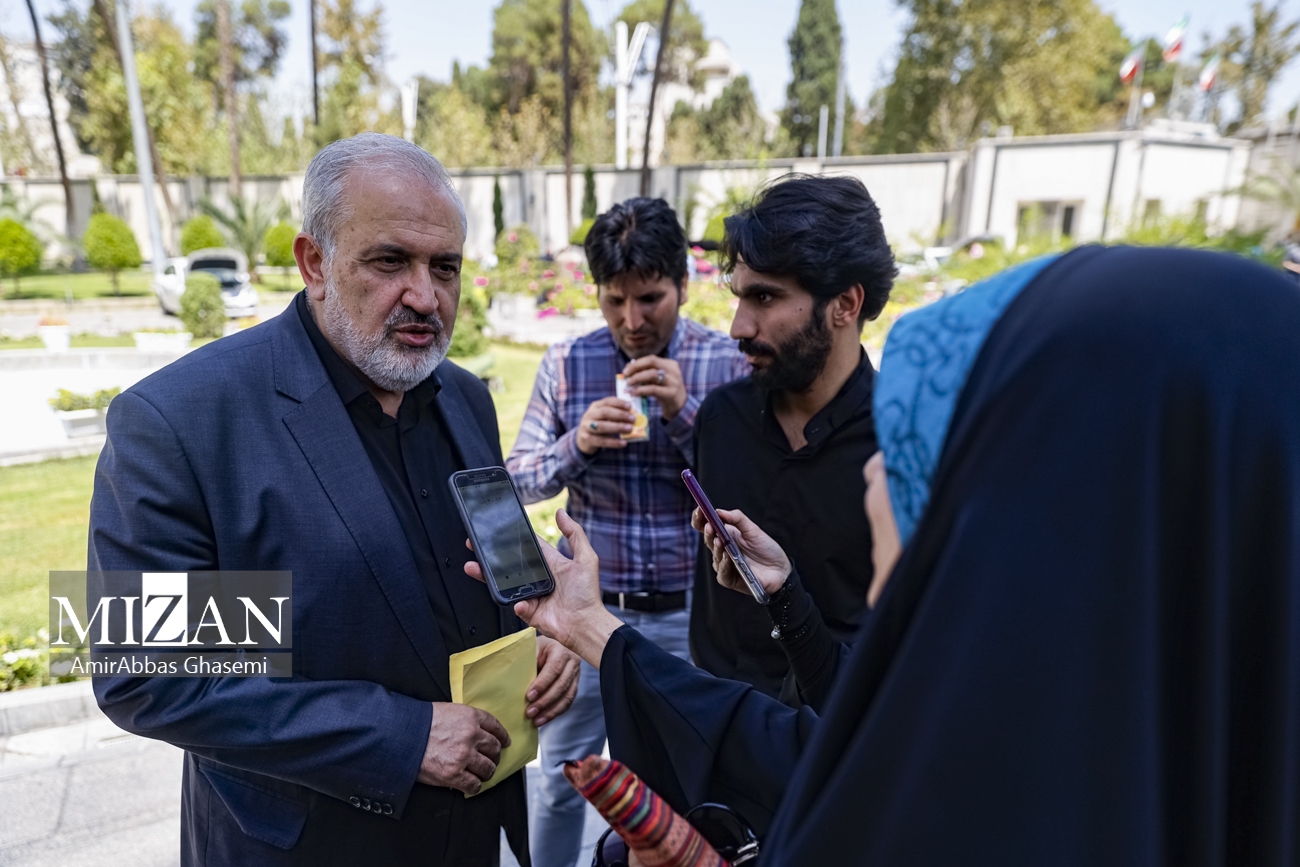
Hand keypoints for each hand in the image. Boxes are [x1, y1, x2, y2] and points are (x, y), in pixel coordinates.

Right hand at [417, 702, 510, 794]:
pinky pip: (474, 785)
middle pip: (495, 749)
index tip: (505, 742)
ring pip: (488, 768)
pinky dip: (474, 787)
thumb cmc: (420, 723)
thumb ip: (465, 720)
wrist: (401, 736)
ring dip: (486, 772)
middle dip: (494, 756)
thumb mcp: (447, 711)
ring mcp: (464, 756)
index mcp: (470, 717)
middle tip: (491, 760)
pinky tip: (470, 785)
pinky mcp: (454, 774)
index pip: (495, 726)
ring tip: (481, 774)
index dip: (502, 736)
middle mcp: (472, 736)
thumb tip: (475, 731)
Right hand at [467, 510, 620, 666]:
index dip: (513, 538)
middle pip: (511, 565)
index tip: (497, 530)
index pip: (529, 547)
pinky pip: (515, 605)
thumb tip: (561, 513)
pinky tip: (519, 602)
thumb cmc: (588, 593)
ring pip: (505, 584)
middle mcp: (539, 578)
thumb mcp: (586, 558)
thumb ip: (575, 534)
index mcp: (551, 563)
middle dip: (492, 557)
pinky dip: (516, 603)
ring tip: (474, 567)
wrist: (585, 624)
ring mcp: (532, 595)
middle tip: (476, 547)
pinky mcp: (528, 611)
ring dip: (488, 577)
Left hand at [527, 636, 579, 725]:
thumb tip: (513, 677)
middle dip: (545, 701)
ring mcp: (576, 674)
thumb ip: (527, 659)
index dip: (542, 684)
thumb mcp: (532, 647)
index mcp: (561, 648)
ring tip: (536, 720)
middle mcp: (572, 661)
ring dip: (551, 711)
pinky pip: (568, 701)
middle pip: (561, 685)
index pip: (554, 668)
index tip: (529, 696)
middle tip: (530, 712)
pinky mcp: (575, 684)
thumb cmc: (538, 647)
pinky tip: (544, 719)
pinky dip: (556, 712)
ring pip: (567, 696)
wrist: (551, 645)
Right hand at [576, 397, 635, 454]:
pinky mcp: (587, 439)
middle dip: (620, 415)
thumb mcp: (605, 418)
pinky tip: (624, 443)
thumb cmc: (599, 425)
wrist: (583, 440)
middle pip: (604, 412)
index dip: (619, 403)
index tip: (630, 406)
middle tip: (633, 419)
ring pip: (602, 426)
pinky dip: (614, 442)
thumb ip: (616, 415)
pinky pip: (602, 441)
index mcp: (595, 406)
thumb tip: (633, 416)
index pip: (607, 401)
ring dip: (617, 427)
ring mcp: (586, 427)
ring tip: (630, 429)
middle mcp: (589, 415)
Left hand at [622, 356, 686, 419]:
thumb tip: (628, 367)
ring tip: (628, 384)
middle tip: (625, 374)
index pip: (651, 359)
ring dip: (637, 378)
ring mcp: (673, 381)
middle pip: (652, 362)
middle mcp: (673, 370)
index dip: (637, 363)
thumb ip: (646, 373)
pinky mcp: (671, 393)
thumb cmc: (665, 391)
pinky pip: (653, 389)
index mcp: (670, 364)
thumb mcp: (658, 380)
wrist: (680, 406)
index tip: (626, 369)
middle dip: (636, 367)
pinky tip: (634, 393)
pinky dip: (641, 390)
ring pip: (652, 374)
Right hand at [691, 507, 791, 596]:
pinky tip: (728, 556)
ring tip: (719, 540)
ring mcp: (724, 564)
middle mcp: (722, 549)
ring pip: (715, 556)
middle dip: (707, 532)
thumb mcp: (753, 529)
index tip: (700, 509)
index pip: (705, 526)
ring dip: (716, 548)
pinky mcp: (729, 579)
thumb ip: (737, 518)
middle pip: (708, 540)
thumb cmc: (766, 549)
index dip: (700, 518)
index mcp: (725, 535)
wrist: (780, 569)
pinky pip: (722, 572)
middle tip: (709, 525)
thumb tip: (719, 511)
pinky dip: (724, 564)